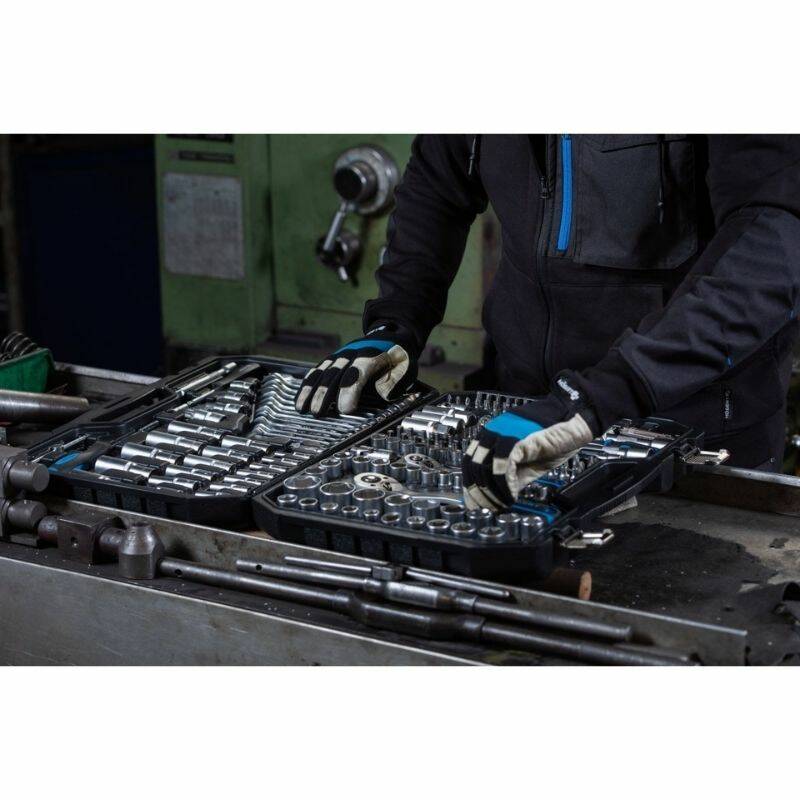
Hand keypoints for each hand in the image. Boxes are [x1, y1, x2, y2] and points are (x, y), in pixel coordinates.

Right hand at [295, 326, 416, 416]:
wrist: (391, 335)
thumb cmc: (398, 357)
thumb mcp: (405, 367)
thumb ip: (395, 381)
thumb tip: (382, 395)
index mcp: (373, 354)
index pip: (358, 372)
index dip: (350, 390)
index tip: (345, 409)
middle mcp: (353, 352)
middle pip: (335, 374)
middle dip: (325, 394)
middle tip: (318, 413)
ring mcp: (341, 355)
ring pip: (323, 372)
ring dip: (312, 390)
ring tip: (303, 408)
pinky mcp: (334, 358)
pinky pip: (317, 370)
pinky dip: (308, 385)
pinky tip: (301, 398)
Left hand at [462, 374, 595, 509]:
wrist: (573, 419)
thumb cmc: (553, 435)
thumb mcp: (527, 461)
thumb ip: (512, 475)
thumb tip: (499, 495)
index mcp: (491, 435)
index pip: (470, 463)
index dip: (472, 485)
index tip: (476, 502)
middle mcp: (492, 433)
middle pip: (473, 467)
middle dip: (479, 493)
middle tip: (487, 508)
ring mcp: (503, 435)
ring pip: (485, 468)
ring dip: (492, 492)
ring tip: (501, 504)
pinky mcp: (516, 440)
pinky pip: (503, 466)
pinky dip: (505, 485)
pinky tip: (512, 495)